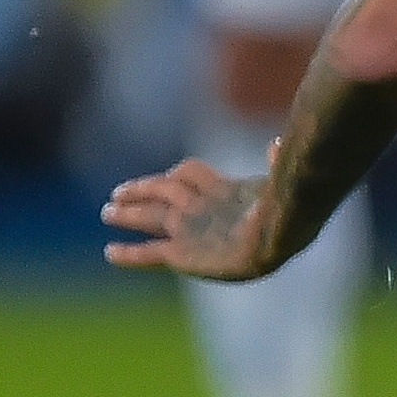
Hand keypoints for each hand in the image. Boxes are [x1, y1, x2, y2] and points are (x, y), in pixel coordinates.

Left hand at [102, 158, 275, 278]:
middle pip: (161, 190)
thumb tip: (277, 143)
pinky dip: (127, 254)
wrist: (274, 236)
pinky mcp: (179, 252)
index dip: (176, 174)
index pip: (191, 173)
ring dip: (126, 212)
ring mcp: (186, 228)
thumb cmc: (288, 211)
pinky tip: (109, 253)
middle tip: (118, 192)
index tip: (167, 177)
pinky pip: (147, 253)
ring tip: (108, 212)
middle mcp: (199, 204)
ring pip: (148, 215)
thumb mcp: (283, 184)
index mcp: (224, 189)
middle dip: (141, 190)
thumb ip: (278, 164)